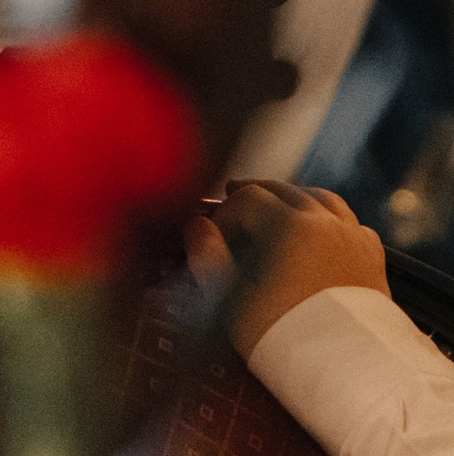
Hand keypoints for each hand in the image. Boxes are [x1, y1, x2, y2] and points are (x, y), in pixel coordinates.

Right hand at [185, 181, 388, 355]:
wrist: (352, 379)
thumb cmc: (287, 340)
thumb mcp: (232, 302)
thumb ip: (207, 256)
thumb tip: (197, 225)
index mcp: (290, 225)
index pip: (246, 198)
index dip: (223, 212)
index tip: (212, 235)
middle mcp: (325, 222)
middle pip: (281, 190)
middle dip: (253, 195)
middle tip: (232, 204)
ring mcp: (353, 238)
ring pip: (318, 199)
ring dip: (292, 199)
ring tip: (276, 208)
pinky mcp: (373, 259)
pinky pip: (350, 223)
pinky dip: (330, 219)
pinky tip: (320, 233)